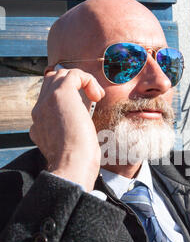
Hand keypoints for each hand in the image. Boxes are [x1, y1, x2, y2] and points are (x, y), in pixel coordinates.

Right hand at [30, 68, 104, 191]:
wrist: (72, 167)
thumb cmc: (77, 164)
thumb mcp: (70, 147)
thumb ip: (70, 133)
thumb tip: (83, 124)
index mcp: (39, 125)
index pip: (49, 101)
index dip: (68, 101)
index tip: (84, 114)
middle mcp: (39, 112)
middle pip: (51, 83)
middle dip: (72, 86)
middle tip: (91, 100)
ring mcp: (46, 102)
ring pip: (60, 76)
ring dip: (81, 82)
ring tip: (96, 97)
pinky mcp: (59, 94)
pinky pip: (73, 74)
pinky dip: (88, 80)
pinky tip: (97, 96)